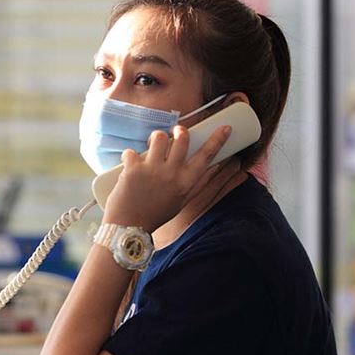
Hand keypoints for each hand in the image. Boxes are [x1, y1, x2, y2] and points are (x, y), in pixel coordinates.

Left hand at [103, 124, 231, 231]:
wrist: (129, 227)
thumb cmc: (156, 214)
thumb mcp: (181, 200)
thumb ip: (195, 183)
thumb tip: (212, 166)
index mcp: (185, 183)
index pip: (206, 156)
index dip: (217, 140)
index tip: (225, 127)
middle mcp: (171, 174)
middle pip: (183, 138)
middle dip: (180, 131)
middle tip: (176, 132)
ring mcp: (152, 169)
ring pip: (159, 137)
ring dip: (156, 138)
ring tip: (152, 147)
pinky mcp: (133, 168)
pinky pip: (132, 151)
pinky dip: (130, 156)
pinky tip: (130, 166)